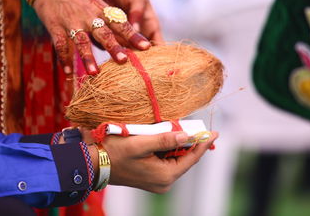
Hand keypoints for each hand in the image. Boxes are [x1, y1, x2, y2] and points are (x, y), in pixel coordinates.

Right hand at [22, 0, 150, 74]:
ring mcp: (71, 22)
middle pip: (104, 33)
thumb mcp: (98, 6)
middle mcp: (89, 16)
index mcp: (102, 11)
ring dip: (88, 57)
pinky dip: (64, 59)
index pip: (121, 24)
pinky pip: (60, 45)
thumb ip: (111, 24)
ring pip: (81, 41)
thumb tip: (129, 43)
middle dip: (114, 47)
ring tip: (95, 73)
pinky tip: (68, 73)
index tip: (147, 47)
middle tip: (123, 60)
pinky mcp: (55, 26)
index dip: (134, 36)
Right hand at [99, 131, 217, 192]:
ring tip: (180, 129)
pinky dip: (168, 149)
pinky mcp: (151, 177)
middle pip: (184, 159)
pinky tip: (167, 138)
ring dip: (177, 144)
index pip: (191, 158)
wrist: (94, 165)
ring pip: (175, 159)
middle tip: (196, 126)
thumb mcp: (140, 144)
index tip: (214, 133)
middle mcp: (164, 182)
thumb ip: (165, 139)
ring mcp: (157, 181)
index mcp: (165, 176)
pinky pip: (166, 161)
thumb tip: (187, 136)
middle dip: (189, 142)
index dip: (203, 144)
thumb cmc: (114, 153)